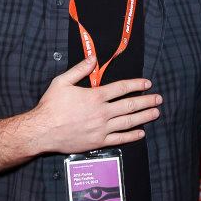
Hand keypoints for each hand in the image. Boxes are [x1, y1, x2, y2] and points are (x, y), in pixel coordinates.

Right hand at [30, 57, 161, 153]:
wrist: (42, 131)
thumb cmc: (50, 106)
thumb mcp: (62, 82)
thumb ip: (79, 69)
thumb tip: (93, 58)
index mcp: (95, 96)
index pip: (121, 88)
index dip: (136, 84)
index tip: (147, 83)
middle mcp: (102, 112)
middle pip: (130, 105)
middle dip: (146, 101)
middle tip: (158, 99)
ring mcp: (102, 128)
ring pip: (128, 122)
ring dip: (144, 117)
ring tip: (156, 113)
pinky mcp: (98, 142)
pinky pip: (119, 139)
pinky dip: (132, 136)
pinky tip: (141, 133)